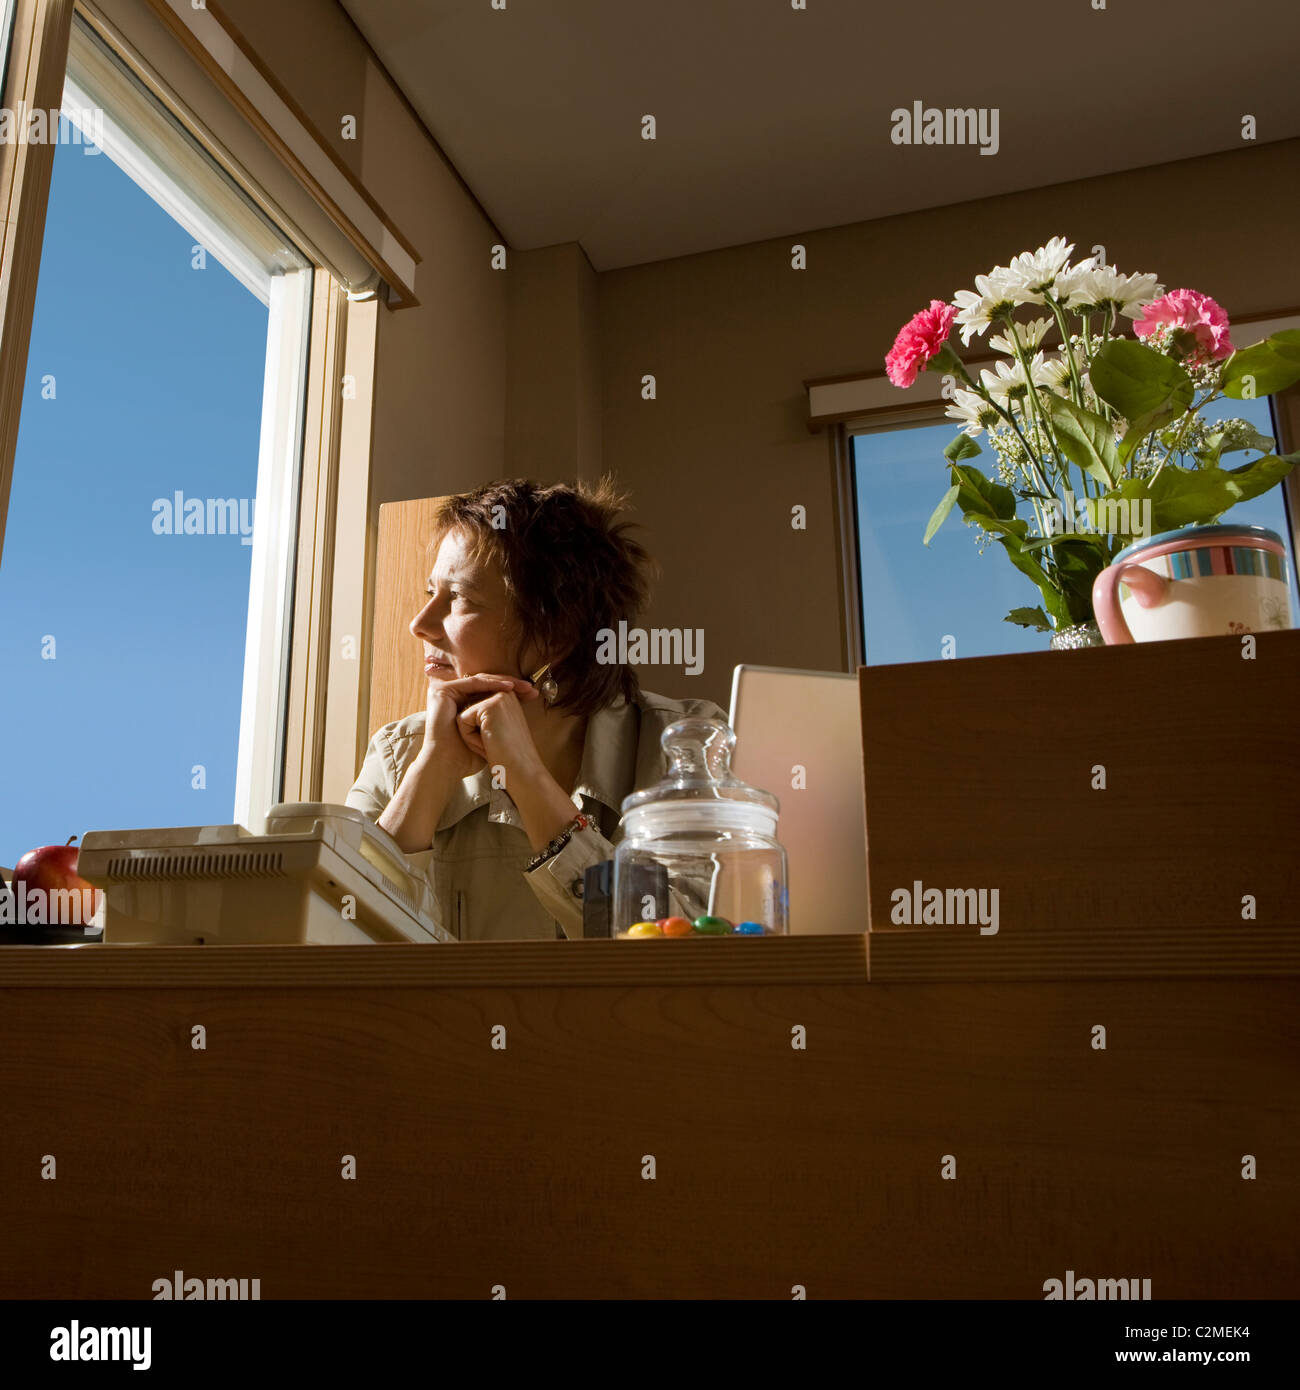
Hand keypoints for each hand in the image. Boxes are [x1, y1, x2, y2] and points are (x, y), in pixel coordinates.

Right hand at [423, 673, 537, 780]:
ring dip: (504, 682)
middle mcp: (453, 696)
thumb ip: (498, 723)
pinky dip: (492, 684)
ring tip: (523, 687)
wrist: (448, 765)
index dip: (512, 692)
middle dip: (511, 684)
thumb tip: (517, 718)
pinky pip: (473, 683)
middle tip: (530, 688)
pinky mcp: (442, 691)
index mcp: (461, 704)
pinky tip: (509, 687)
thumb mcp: (489, 736)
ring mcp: (447, 692)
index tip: (533, 695)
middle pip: (487, 684)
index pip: (490, 692)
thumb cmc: (468, 757)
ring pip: (482, 681)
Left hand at [456, 682, 543, 777]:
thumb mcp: (497, 731)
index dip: (479, 732)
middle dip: (474, 733)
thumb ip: (484, 716)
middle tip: (495, 746)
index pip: (475, 709)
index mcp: (508, 697)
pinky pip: (462, 720)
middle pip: (468, 711)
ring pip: (464, 715)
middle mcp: (505, 692)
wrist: (522, 772)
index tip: (500, 743)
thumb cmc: (509, 757)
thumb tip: (463, 713)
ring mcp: (498, 697)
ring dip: (471, 736)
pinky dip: (470, 738)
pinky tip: (488, 745)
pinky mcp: (488, 707)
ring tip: (492, 745)